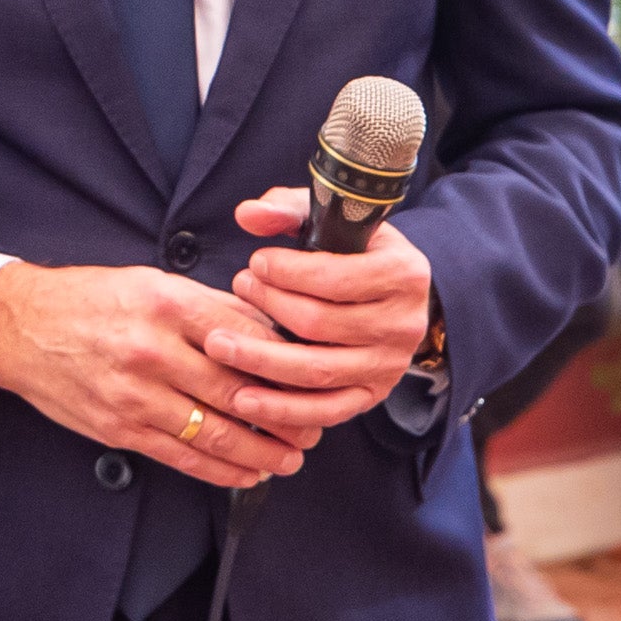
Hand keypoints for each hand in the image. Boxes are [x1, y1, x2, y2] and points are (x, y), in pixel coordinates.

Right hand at [0, 262, 310, 489]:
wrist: (17, 327)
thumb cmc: (87, 301)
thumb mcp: (150, 283)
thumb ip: (208, 308)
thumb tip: (268, 333)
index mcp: (166, 304)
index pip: (247, 338)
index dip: (288, 365)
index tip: (314, 377)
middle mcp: (152, 350)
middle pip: (239, 391)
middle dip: (287, 416)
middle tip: (315, 427)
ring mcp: (134, 394)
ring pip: (216, 433)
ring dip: (263, 451)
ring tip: (290, 457)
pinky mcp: (119, 428)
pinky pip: (182, 456)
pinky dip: (221, 470)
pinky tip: (247, 471)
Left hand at [209, 187, 434, 436]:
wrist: (390, 295)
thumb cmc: (351, 251)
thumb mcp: (330, 220)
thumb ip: (287, 209)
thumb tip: (247, 214)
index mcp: (403, 274)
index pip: (335, 278)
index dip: (286, 272)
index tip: (255, 263)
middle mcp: (403, 324)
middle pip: (320, 324)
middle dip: (267, 307)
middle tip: (236, 292)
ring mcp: (389, 365)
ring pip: (317, 371)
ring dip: (260, 361)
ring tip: (217, 344)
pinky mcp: (371, 395)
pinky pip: (325, 411)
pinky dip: (281, 409)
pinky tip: (242, 400)